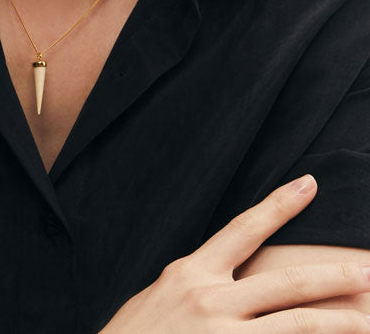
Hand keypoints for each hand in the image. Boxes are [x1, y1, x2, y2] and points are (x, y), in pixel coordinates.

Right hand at [100, 175, 369, 331]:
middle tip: (367, 269)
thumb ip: (190, 287)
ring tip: (368, 319)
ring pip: (297, 324)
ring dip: (339, 322)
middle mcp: (210, 298)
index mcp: (190, 272)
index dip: (279, 205)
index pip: (243, 229)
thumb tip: (217, 279)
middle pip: (287, 283)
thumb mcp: (155, 299)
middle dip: (333, 276)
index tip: (309, 184)